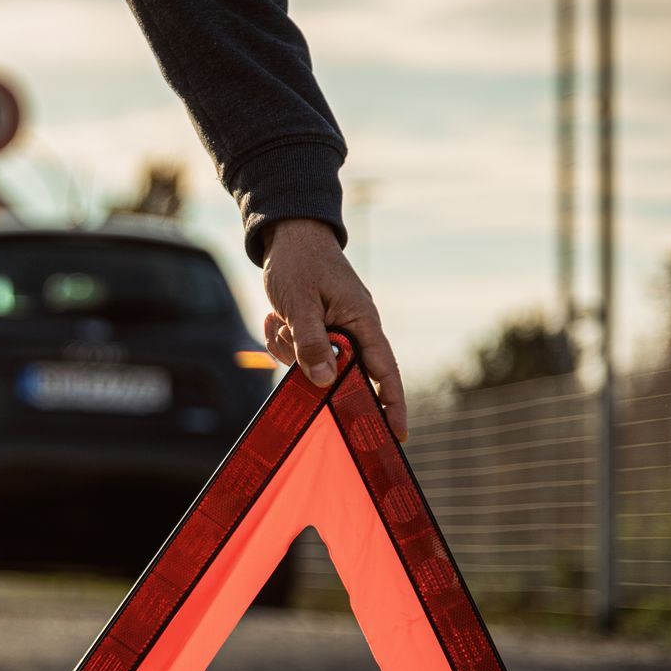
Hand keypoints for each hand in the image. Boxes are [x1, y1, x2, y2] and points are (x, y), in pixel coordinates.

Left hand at [261, 218, 407, 440]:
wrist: (288, 236)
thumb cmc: (299, 263)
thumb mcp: (300, 303)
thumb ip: (313, 343)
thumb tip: (327, 382)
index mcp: (363, 322)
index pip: (384, 372)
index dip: (391, 404)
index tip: (396, 434)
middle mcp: (355, 330)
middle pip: (340, 374)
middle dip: (308, 366)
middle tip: (288, 332)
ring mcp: (336, 332)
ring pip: (314, 366)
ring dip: (290, 349)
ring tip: (278, 318)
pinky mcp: (318, 332)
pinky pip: (300, 354)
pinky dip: (284, 341)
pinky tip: (274, 319)